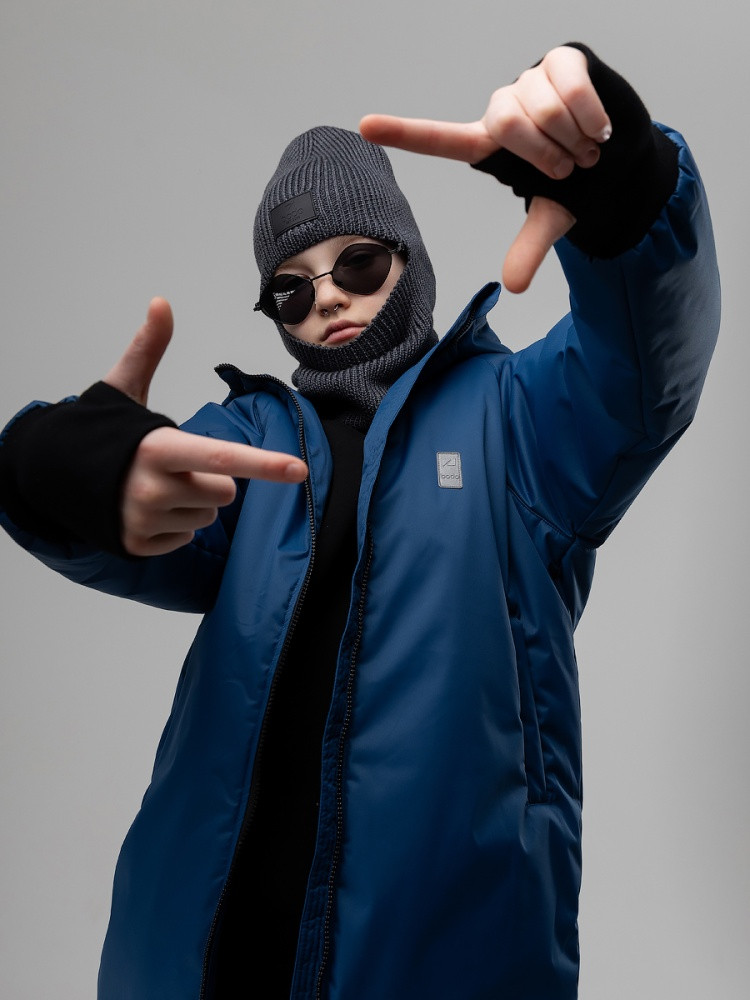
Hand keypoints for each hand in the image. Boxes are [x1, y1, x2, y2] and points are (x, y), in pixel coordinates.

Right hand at [105, 298, 307, 556]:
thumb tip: (161, 302)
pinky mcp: (138, 546)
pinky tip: (146, 511)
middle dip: (210, 480)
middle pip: (224, 492)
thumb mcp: (123, 389)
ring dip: (192, 504)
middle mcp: (152, 489)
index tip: (299, 470)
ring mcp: (144, 521)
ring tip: (155, 488)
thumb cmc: (104, 432)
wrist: (54, 475)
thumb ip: (149, 349)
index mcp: (156, 448)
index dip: (265, 464)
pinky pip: (185, 538)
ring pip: (207, 517)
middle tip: (174, 468)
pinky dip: (173, 526)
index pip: (222, 458)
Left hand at [360, 46, 611, 291]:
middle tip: (570, 166)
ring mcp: (531, 81)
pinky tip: (600, 127)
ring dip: (574, 137)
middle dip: (545, 153)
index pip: (441, 139)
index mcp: (491, 147)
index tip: (365, 126)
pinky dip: (590, 115)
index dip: (405, 133)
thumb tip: (513, 286)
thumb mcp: (552, 218)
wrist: (624, 157)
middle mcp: (504, 109)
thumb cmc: (580, 183)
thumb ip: (529, 247)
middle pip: (506, 124)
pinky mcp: (561, 60)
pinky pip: (570, 86)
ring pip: (542, 107)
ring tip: (587, 146)